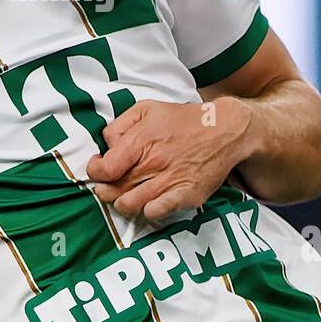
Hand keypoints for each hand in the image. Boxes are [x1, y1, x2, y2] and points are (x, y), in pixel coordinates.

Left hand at [85, 98, 252, 223]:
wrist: (225, 130)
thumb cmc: (183, 120)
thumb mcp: (147, 108)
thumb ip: (120, 125)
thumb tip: (107, 146)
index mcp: (141, 141)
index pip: (104, 169)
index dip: (95, 172)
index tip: (98, 169)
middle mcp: (154, 163)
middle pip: (114, 190)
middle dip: (105, 191)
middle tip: (109, 186)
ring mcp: (170, 181)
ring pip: (130, 205)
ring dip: (122, 204)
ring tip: (126, 196)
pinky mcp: (186, 195)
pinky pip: (156, 213)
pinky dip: (147, 211)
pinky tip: (148, 202)